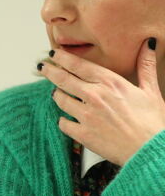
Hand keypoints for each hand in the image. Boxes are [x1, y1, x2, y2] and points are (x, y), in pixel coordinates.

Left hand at [41, 39, 164, 165]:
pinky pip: (63, 123)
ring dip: (57, 95)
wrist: (151, 151)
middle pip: (63, 79)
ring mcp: (86, 115)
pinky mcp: (82, 134)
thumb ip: (145, 66)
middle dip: (50, 71)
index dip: (63, 58)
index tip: (54, 54)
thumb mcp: (151, 91)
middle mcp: (95, 96)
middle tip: (42, 67)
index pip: (79, 65)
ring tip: (56, 93)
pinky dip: (63, 120)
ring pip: (60, 99)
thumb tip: (148, 44)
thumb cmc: (153, 123)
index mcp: (110, 83)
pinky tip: (66, 119)